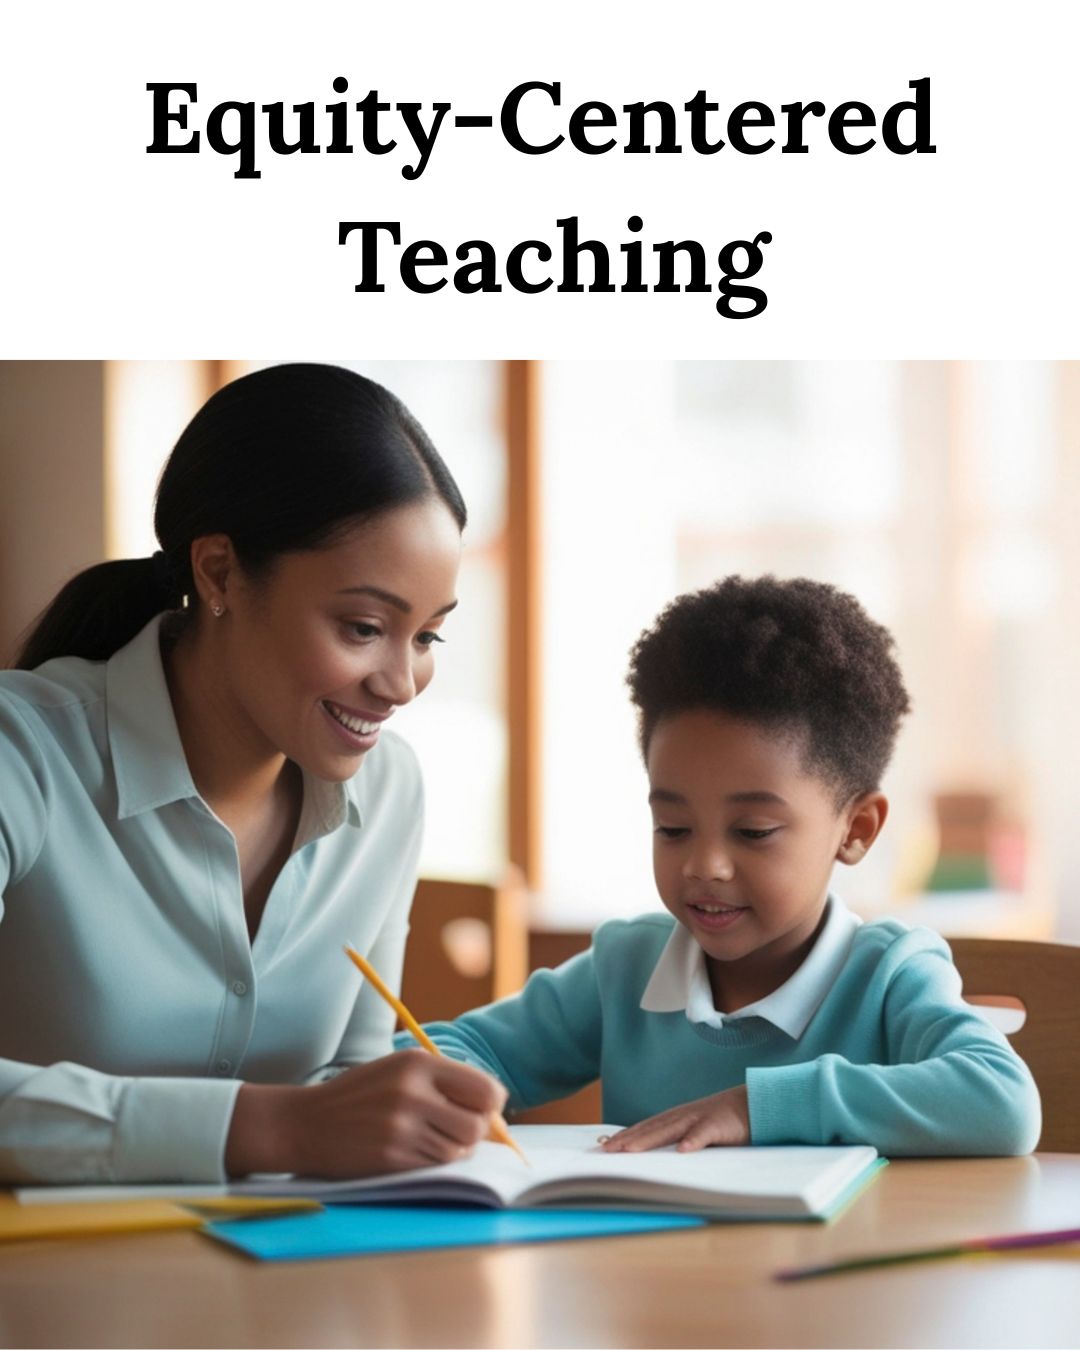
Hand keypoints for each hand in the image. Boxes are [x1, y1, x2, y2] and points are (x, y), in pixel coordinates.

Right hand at [225, 1049, 507, 1177]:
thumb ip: (443, 1083)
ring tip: (424, 1139)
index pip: (485, 1089)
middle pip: (477, 1125)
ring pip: (458, 1150)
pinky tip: (408, 1151)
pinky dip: (430, 1164)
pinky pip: (434, 1167)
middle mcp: (413, 1091)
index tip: (481, 1112)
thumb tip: (494, 1110)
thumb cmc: (359, 1096)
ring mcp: (401, 1126)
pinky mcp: (391, 1157)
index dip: (491, 1106)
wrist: (305, 1123)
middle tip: (455, 1131)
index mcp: (418, 1063)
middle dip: (475, 1133)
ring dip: (450, 1151)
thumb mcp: (399, 1071)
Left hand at [600, 1085, 750, 1153]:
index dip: (625, 1136)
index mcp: (676, 1119)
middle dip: (627, 1139)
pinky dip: (693, 1141)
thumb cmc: (722, 1122)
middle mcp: (682, 1116)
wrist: (752, 1104)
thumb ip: (679, 1140)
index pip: (645, 1127)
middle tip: (606, 1150)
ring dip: (649, 1139)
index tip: (605, 1146)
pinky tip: (683, 1150)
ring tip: (630, 1150)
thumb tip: (660, 1159)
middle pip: (651, 1128)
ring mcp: (698, 1118)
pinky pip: (703, 1133)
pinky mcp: (718, 1124)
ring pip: (669, 1130)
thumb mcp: (697, 1130)